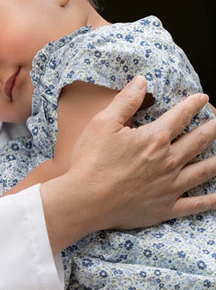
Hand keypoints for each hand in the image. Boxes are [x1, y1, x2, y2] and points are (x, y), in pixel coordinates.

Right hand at [40, 76, 215, 251]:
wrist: (85, 200)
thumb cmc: (91, 161)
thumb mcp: (103, 123)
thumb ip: (125, 101)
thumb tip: (141, 81)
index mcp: (154, 139)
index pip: (180, 117)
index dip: (193, 105)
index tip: (203, 98)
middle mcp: (168, 161)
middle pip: (198, 141)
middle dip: (212, 129)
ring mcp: (170, 186)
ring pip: (204, 170)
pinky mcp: (166, 208)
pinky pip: (196, 204)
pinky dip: (211, 200)